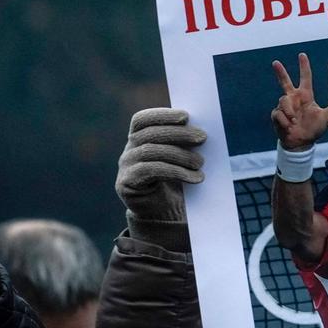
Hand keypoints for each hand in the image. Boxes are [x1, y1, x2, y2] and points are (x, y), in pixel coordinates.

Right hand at [116, 108, 205, 250]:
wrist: (159, 212)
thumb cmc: (172, 181)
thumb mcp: (176, 159)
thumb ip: (182, 144)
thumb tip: (200, 133)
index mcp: (137, 138)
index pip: (142, 120)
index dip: (162, 115)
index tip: (185, 116)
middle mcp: (128, 150)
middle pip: (150, 134)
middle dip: (178, 133)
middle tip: (202, 137)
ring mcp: (125, 166)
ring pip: (151, 151)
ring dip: (181, 155)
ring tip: (200, 162)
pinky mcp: (126, 183)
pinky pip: (152, 170)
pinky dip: (177, 172)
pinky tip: (195, 178)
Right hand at [270, 52, 327, 150]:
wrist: (300, 143)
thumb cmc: (313, 129)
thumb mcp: (326, 118)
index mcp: (306, 96)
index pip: (305, 78)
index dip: (304, 66)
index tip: (302, 55)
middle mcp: (294, 98)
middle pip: (285, 82)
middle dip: (280, 72)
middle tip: (275, 62)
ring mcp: (284, 106)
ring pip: (283, 101)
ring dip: (289, 113)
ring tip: (295, 122)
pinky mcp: (276, 114)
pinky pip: (278, 114)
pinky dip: (284, 122)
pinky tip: (289, 126)